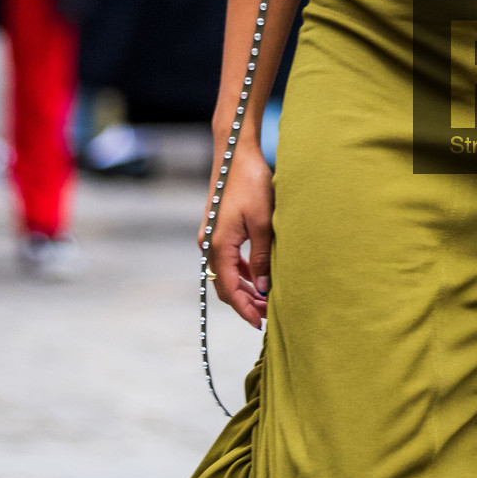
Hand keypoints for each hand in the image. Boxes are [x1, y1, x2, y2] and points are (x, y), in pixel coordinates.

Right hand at [200, 138, 272, 328]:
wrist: (234, 154)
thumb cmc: (251, 184)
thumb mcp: (264, 223)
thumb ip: (262, 258)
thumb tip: (264, 288)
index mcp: (219, 245)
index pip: (229, 289)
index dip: (244, 309)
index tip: (259, 323)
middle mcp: (210, 244)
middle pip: (225, 284)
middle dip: (245, 302)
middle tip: (267, 315)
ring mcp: (212, 236)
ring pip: (227, 272)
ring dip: (245, 287)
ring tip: (265, 300)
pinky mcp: (218, 228)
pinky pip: (228, 258)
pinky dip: (242, 271)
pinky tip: (258, 277)